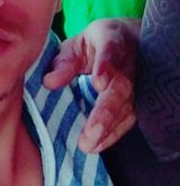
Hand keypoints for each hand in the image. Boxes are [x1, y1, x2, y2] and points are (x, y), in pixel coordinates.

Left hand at [43, 18, 139, 153]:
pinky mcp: (137, 101)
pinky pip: (128, 119)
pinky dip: (112, 134)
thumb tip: (48, 83)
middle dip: (106, 111)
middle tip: (90, 132)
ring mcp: (137, 83)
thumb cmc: (93, 45)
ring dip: (108, 128)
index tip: (98, 83)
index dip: (105, 66)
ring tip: (89, 144)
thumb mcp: (76, 46)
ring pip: (127, 106)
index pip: (110, 51)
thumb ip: (64, 63)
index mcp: (111, 40)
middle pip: (122, 87)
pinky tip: (97, 146)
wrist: (127, 42)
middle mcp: (129, 63)